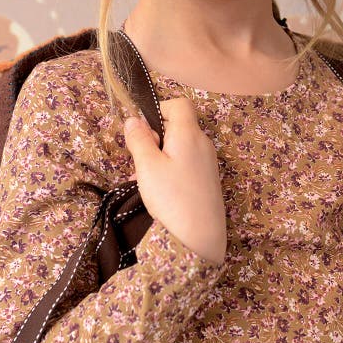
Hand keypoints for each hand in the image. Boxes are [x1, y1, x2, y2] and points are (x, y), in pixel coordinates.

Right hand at [123, 98, 226, 264]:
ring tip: (146, 179)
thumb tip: (133, 119)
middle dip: (155, 137)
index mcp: (189, 133)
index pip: (180, 104)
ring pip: (180, 146)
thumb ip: (139, 139)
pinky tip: (160, 190)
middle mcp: (203, 143)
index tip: (143, 129)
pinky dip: (171, 168)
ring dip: (161, 155)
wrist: (200, 238)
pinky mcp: (208, 180)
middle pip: (178, 125)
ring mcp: (208, 162)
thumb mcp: (147, 166)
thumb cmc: (172, 198)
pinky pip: (187, 162)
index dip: (160, 108)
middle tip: (140, 160)